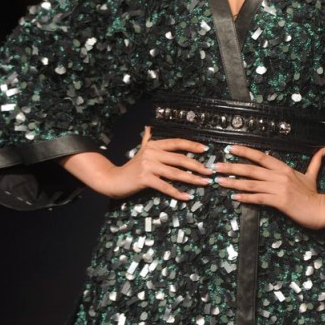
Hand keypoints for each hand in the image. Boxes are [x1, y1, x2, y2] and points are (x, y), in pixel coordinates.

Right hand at [95, 126, 212, 200]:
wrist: (113, 179)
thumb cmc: (131, 167)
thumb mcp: (140, 150)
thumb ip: (147, 139)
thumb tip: (149, 127)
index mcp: (154, 145)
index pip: (176, 143)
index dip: (191, 145)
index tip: (205, 150)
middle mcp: (151, 153)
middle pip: (179, 159)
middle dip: (197, 165)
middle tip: (210, 171)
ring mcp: (148, 165)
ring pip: (175, 173)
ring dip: (192, 179)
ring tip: (204, 183)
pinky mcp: (144, 179)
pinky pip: (165, 186)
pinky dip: (177, 193)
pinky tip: (187, 197)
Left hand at [212, 144, 324, 229]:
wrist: (320, 210)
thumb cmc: (313, 194)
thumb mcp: (311, 176)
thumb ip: (314, 162)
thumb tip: (322, 150)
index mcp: (284, 168)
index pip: (261, 156)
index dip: (245, 152)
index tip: (230, 148)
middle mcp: (279, 176)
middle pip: (251, 169)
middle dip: (231, 167)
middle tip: (216, 166)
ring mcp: (278, 188)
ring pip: (251, 184)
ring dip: (233, 182)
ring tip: (220, 181)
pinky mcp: (279, 201)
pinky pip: (258, 198)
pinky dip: (245, 197)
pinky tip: (235, 197)